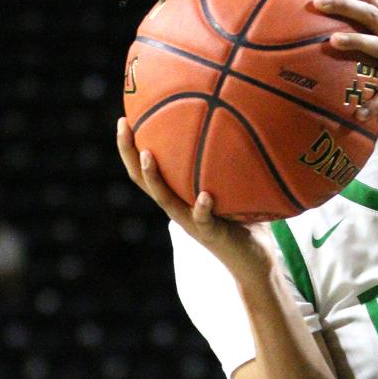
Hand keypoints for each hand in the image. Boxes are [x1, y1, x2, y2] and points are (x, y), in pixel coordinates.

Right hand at [115, 118, 274, 275]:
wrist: (254, 260)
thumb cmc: (244, 219)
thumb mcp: (232, 185)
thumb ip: (228, 161)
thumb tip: (240, 121)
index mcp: (178, 196)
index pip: (146, 169)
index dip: (131, 147)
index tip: (124, 118)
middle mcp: (178, 207)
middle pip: (143, 180)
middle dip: (129, 152)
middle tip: (123, 126)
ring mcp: (191, 222)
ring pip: (166, 200)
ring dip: (154, 178)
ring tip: (147, 154)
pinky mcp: (211, 235)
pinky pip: (204, 220)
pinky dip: (202, 208)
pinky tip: (205, 196)